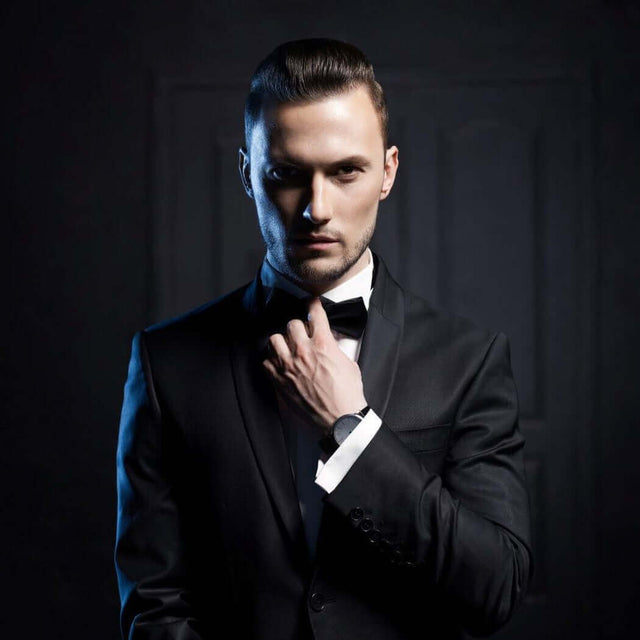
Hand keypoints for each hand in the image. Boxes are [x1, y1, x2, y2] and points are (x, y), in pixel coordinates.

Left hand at [262, 297, 366, 434]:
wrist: (339, 419)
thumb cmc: (347, 394)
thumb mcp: (349, 363)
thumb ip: (336, 348)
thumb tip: (329, 341)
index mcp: (324, 345)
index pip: (315, 313)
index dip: (313, 304)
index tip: (311, 302)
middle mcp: (304, 352)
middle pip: (292, 324)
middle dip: (298, 327)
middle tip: (302, 333)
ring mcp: (289, 366)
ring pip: (274, 339)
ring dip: (281, 342)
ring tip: (287, 347)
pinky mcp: (280, 381)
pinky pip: (266, 362)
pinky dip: (272, 361)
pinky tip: (280, 364)